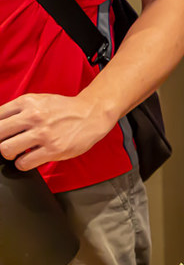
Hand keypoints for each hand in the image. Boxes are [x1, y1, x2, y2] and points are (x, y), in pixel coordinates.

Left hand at [0, 93, 114, 169]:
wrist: (93, 114)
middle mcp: (33, 116)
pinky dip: (23, 164)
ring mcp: (43, 134)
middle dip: (0, 142)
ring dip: (10, 154)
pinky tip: (30, 159)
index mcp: (27, 102)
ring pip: (6, 149)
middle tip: (7, 144)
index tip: (2, 135)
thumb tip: (1, 126)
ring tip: (18, 153)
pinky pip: (24, 163)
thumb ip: (19, 110)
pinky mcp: (53, 149)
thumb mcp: (40, 101)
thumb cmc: (66, 109)